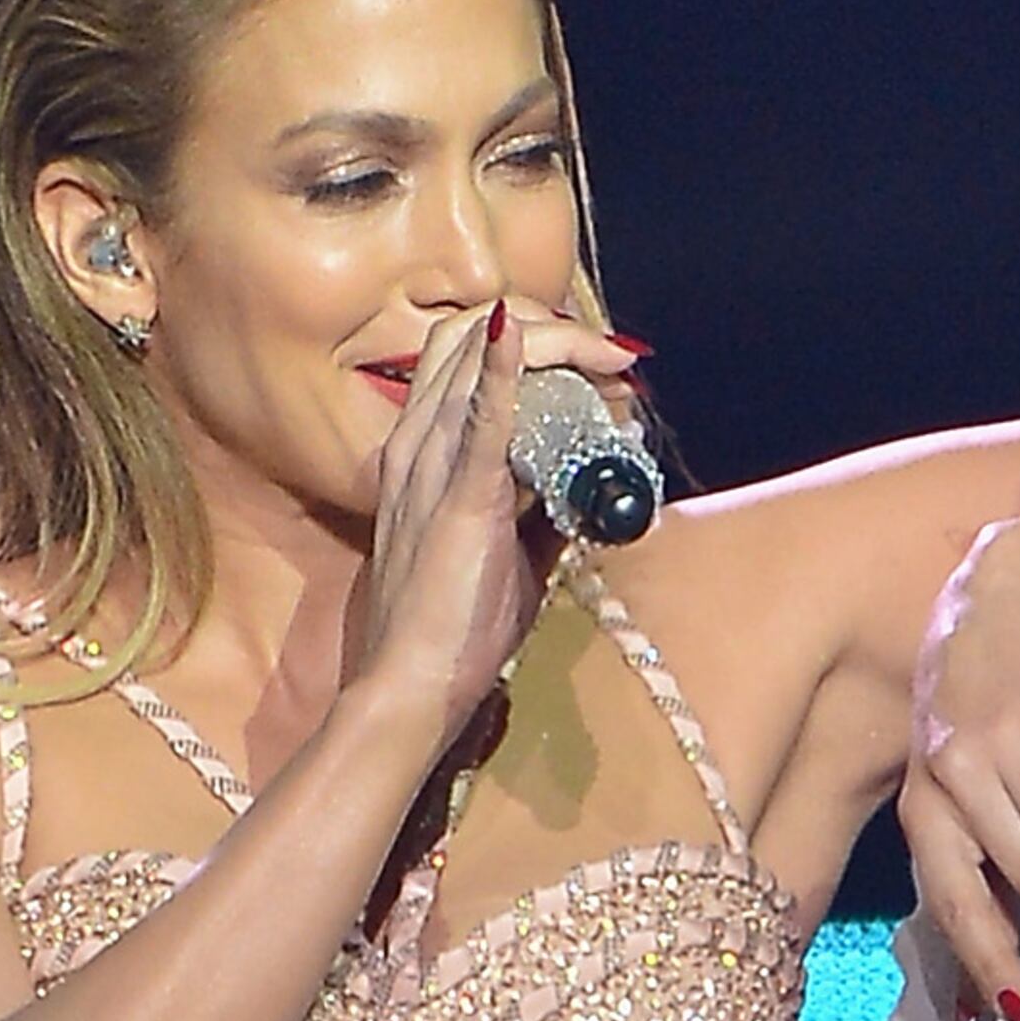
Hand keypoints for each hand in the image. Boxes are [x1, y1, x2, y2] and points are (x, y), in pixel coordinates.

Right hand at [342, 300, 642, 769]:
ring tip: (608, 364)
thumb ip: (540, 513)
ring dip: (554, 347)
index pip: (461, 357)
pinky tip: (520, 333)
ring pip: (476, 355)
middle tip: (610, 360)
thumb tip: (588, 491)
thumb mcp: (506, 556)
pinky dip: (505, 367)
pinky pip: (481, 414)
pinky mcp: (459, 497)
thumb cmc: (450, 632)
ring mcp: (428, 465)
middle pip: (468, 337)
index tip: (590, 366)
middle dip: (549, 332)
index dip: (528, 343)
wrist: (409, 688)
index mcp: (418, 454)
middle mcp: (415, 445)